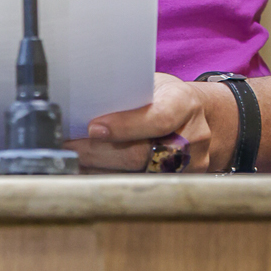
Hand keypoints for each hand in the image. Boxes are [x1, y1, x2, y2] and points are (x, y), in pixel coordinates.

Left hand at [65, 72, 236, 172]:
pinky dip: (110, 180)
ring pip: (138, 176)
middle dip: (99, 151)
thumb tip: (83, 102)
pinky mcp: (181, 186)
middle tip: (68, 146)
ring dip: (100, 169)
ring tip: (73, 160)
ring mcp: (191, 166)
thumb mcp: (153, 83)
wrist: (202, 117)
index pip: (158, 118)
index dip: (126, 125)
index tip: (94, 127)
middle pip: (142, 154)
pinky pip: (141, 187)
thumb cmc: (167, 96)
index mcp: (184, 103)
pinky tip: (89, 172)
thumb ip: (128, 94)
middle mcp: (193, 137)